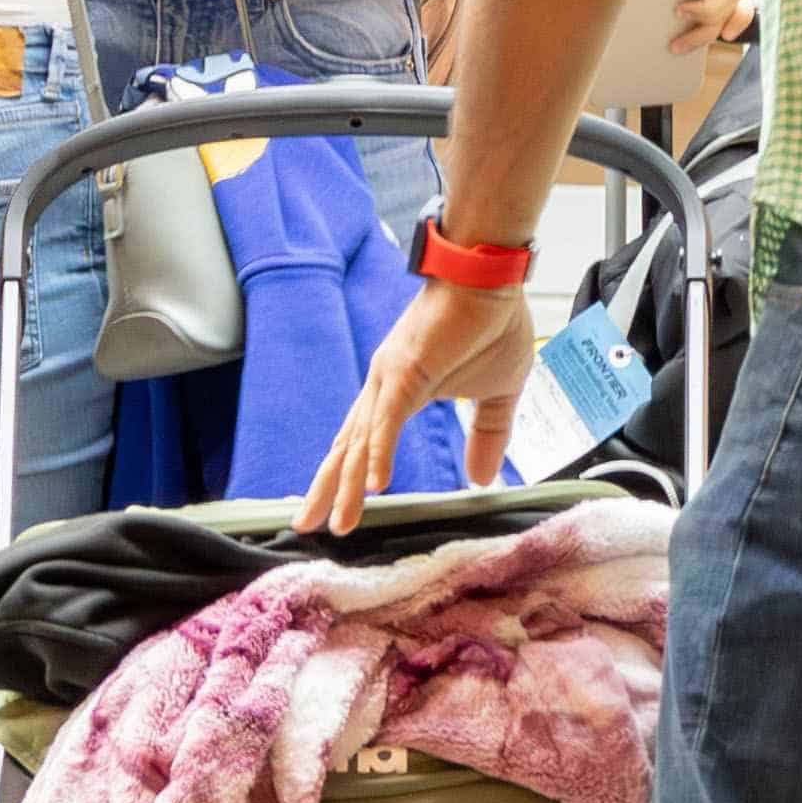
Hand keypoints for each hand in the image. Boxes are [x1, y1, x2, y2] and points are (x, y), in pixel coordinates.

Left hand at [302, 276, 537, 530]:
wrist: (491, 277)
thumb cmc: (490, 323)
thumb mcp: (495, 396)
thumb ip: (486, 436)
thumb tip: (482, 480)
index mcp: (397, 392)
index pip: (363, 442)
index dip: (348, 477)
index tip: (333, 509)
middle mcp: (383, 386)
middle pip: (348, 446)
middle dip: (327, 489)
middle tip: (306, 526)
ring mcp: (391, 378)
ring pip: (363, 439)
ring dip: (349, 484)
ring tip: (339, 521)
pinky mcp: (406, 370)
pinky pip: (388, 418)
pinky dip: (379, 451)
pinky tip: (375, 484)